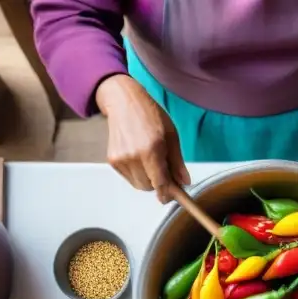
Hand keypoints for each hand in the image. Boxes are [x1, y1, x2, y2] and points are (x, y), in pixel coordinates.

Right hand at [95, 74, 188, 203]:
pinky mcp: (112, 160)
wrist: (124, 101)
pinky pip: (129, 178)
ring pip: (139, 185)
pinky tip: (139, 158)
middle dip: (159, 184)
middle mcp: (134, 156)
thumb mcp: (172, 136)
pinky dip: (137, 174)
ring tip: (151, 161)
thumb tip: (185, 183)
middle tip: (165, 171)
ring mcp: (121, 159)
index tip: (172, 197)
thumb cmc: (151, 116)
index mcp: (152, 150)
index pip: (161, 183)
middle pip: (149, 187)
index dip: (168, 194)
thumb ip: (178, 162)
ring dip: (148, 180)